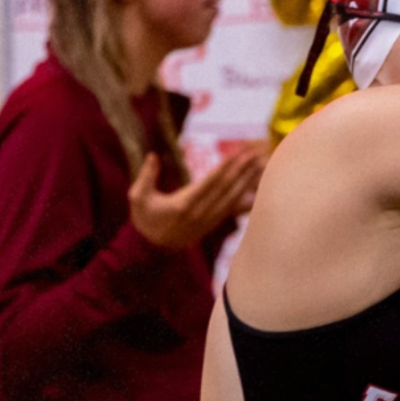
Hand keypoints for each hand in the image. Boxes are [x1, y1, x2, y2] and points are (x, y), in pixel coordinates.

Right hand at [127, 145, 263, 249]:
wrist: (153, 248)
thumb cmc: (144, 219)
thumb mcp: (137, 197)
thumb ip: (145, 176)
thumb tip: (151, 155)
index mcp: (183, 204)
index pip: (209, 182)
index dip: (225, 167)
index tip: (238, 153)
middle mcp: (201, 212)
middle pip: (227, 187)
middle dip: (243, 168)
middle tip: (257, 152)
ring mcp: (210, 219)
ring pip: (234, 197)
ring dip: (249, 180)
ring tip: (262, 163)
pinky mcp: (214, 223)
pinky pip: (234, 208)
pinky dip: (247, 196)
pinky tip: (258, 185)